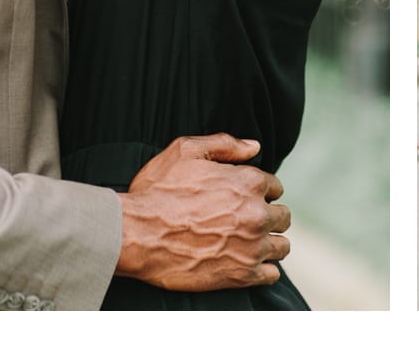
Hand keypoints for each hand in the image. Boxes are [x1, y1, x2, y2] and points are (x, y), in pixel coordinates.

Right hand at [115, 133, 289, 291]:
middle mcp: (257, 213)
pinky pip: (271, 274)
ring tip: (249, 244)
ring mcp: (252, 246)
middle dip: (268, 217)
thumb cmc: (157, 192)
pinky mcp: (241, 275)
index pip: (275, 187)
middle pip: (283, 216)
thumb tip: (254, 147)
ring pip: (282, 246)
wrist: (135, 235)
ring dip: (269, 243)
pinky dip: (263, 270)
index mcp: (249, 181)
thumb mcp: (186, 151)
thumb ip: (225, 144)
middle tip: (246, 222)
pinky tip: (246, 264)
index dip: (259, 192)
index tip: (244, 200)